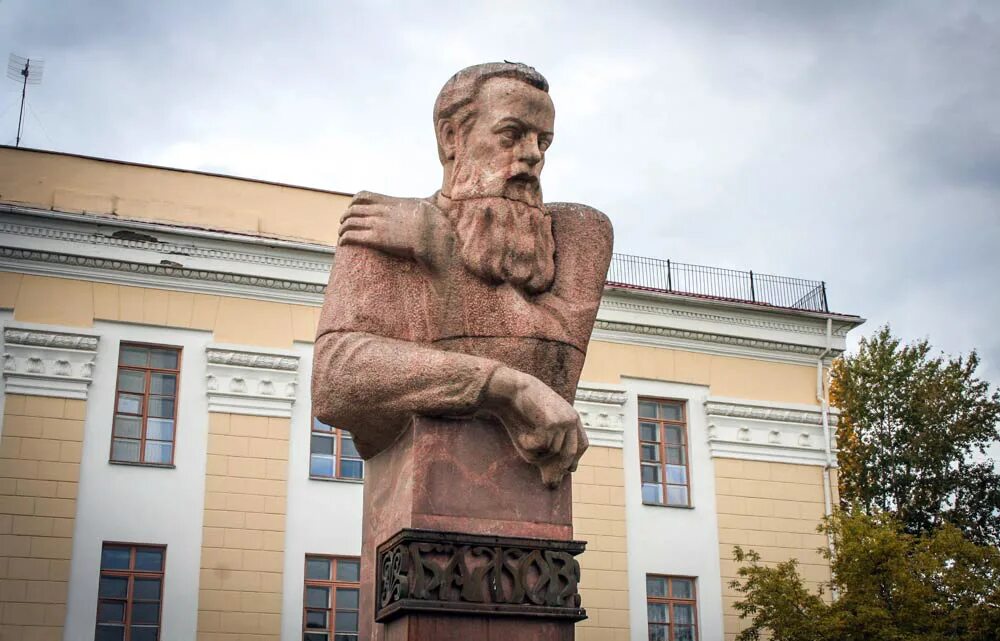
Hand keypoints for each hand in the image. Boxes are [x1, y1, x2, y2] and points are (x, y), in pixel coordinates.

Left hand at [339, 191, 452, 270]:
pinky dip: (344, 238)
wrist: (430, 236)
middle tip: (343, 222)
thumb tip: (439, 193)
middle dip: (346, 216)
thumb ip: (427, 199)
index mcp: (390, 202)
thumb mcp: (428, 204)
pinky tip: (342, 243)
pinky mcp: (375, 239)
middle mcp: (380, 211)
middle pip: (353, 209)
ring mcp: (376, 224)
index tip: (351, 206)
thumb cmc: (432, 222)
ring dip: (342, 228)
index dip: (354, 201)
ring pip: (349, 222)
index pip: (364, 196)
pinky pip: (352, 236)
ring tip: (341, 234)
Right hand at [480, 366, 588, 487]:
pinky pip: (541, 447)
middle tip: (549, 484)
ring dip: (536, 453)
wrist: (509, 389)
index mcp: (571, 417)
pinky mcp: (552, 423)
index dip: (575, 459)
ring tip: (522, 439)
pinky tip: (520, 434)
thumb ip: (547, 453)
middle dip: (559, 469)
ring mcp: (563, 420)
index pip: (582, 444)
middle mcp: (571, 418)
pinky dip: (529, 445)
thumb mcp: (537, 433)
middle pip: (570, 453)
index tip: (569, 470)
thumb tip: (553, 484)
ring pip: (553, 452)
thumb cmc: (519, 412)